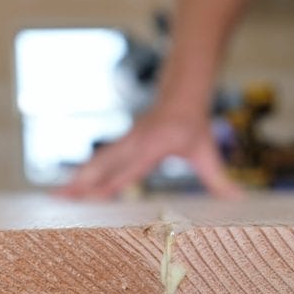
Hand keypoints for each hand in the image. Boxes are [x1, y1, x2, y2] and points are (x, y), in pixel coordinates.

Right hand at [57, 112, 242, 199]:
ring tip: (53, 198)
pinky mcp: (120, 144)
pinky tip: (68, 188)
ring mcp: (124, 142)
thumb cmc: (194, 124)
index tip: (91, 198)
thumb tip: (240, 199)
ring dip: (75, 181)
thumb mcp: (208, 151)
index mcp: (153, 146)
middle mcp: (133, 143)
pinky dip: (82, 175)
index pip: (129, 171)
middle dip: (80, 185)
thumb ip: (220, 179)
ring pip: (95, 164)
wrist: (182, 93)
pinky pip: (97, 161)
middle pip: (102, 167)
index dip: (109, 185)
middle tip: (58, 201)